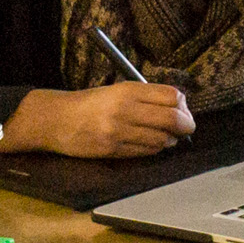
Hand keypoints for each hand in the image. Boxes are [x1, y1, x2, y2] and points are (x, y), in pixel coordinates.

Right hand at [14, 82, 193, 157]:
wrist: (56, 119)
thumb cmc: (90, 103)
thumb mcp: (118, 90)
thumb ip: (146, 96)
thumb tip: (179, 106)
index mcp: (128, 90)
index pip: (172, 96)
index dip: (184, 105)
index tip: (183, 109)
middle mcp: (125, 110)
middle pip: (172, 119)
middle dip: (186, 125)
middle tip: (187, 127)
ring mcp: (118, 131)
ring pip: (162, 139)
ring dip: (171, 140)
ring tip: (169, 137)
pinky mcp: (112, 150)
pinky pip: (145, 152)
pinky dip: (156, 149)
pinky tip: (154, 144)